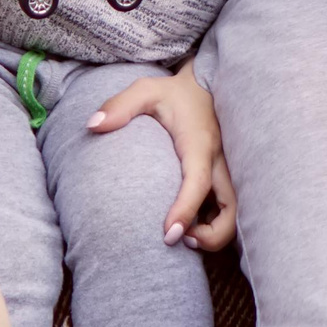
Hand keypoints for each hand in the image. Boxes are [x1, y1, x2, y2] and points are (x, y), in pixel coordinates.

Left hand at [89, 63, 236, 249]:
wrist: (205, 86)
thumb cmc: (173, 93)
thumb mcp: (146, 90)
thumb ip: (120, 106)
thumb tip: (92, 126)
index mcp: (199, 144)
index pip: (197, 182)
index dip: (186, 210)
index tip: (168, 235)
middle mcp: (219, 161)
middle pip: (231, 209)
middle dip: (212, 235)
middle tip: (179, 241)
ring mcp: (227, 171)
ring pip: (234, 213)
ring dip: (215, 233)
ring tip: (186, 238)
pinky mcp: (226, 177)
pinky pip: (228, 209)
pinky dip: (215, 224)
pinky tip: (192, 226)